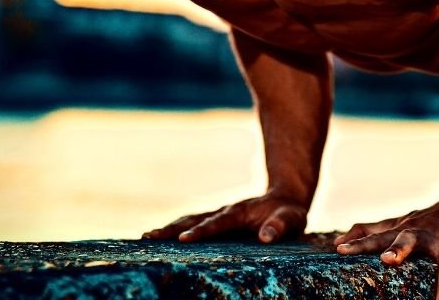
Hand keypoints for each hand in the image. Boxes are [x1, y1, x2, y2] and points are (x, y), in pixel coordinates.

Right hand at [141, 192, 307, 243]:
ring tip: (147, 237)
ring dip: (169, 228)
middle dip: (172, 228)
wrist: (285, 199)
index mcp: (239, 212)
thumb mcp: (291, 219)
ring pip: (189, 220)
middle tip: (149, 236)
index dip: (201, 231)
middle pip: (194, 218)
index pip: (217, 223)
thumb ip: (279, 227)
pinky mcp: (217, 221)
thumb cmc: (288, 212)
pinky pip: (193, 224)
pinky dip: (176, 229)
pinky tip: (161, 238)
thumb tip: (265, 237)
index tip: (183, 239)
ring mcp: (218, 215)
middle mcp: (224, 212)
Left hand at [333, 199, 438, 299]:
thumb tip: (337, 242)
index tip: (341, 249)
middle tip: (388, 260)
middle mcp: (428, 233)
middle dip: (400, 249)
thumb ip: (370, 232)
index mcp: (407, 230)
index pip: (379, 236)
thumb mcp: (399, 223)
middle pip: (411, 240)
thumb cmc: (428, 220)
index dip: (360, 243)